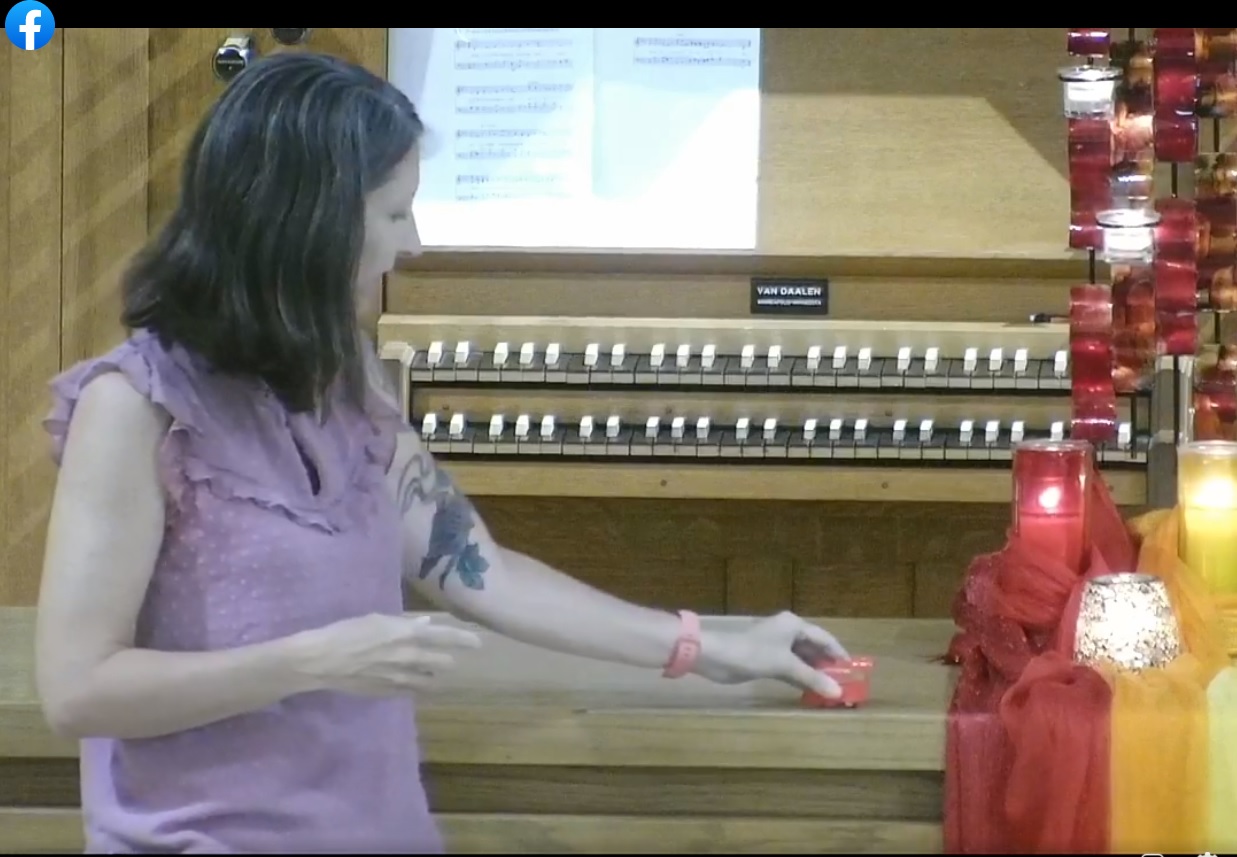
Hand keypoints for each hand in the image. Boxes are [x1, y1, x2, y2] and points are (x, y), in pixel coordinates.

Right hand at [291, 613, 481, 696]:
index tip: (478, 643)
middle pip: (443, 663)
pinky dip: (415, 686)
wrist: (322, 660)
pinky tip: (411, 682)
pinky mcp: (389, 693)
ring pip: (430, 681)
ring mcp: (400, 678)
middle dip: (447, 659)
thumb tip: (426, 625)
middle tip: (446, 657)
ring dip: (433, 675)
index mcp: (407, 634)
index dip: (464, 639)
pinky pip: (412, 692)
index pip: (445, 637)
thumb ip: (405, 625)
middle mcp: (409, 657)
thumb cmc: (347, 632)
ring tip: (430, 672)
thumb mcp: (377, 620)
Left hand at [693, 611, 850, 698]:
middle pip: (813, 648)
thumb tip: (838, 691)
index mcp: (794, 625)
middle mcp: (787, 631)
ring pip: (801, 659)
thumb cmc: (753, 653)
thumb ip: (811, 678)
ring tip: (830, 689)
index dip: (838, 653)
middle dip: (827, 665)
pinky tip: (810, 690)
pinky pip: (789, 667)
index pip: (824, 638)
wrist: (716, 656)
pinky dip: (799, 677)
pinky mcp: (766, 659)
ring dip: (813, 673)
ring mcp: (775, 645)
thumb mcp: (785, 665)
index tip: (853, 669)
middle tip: (844, 683)